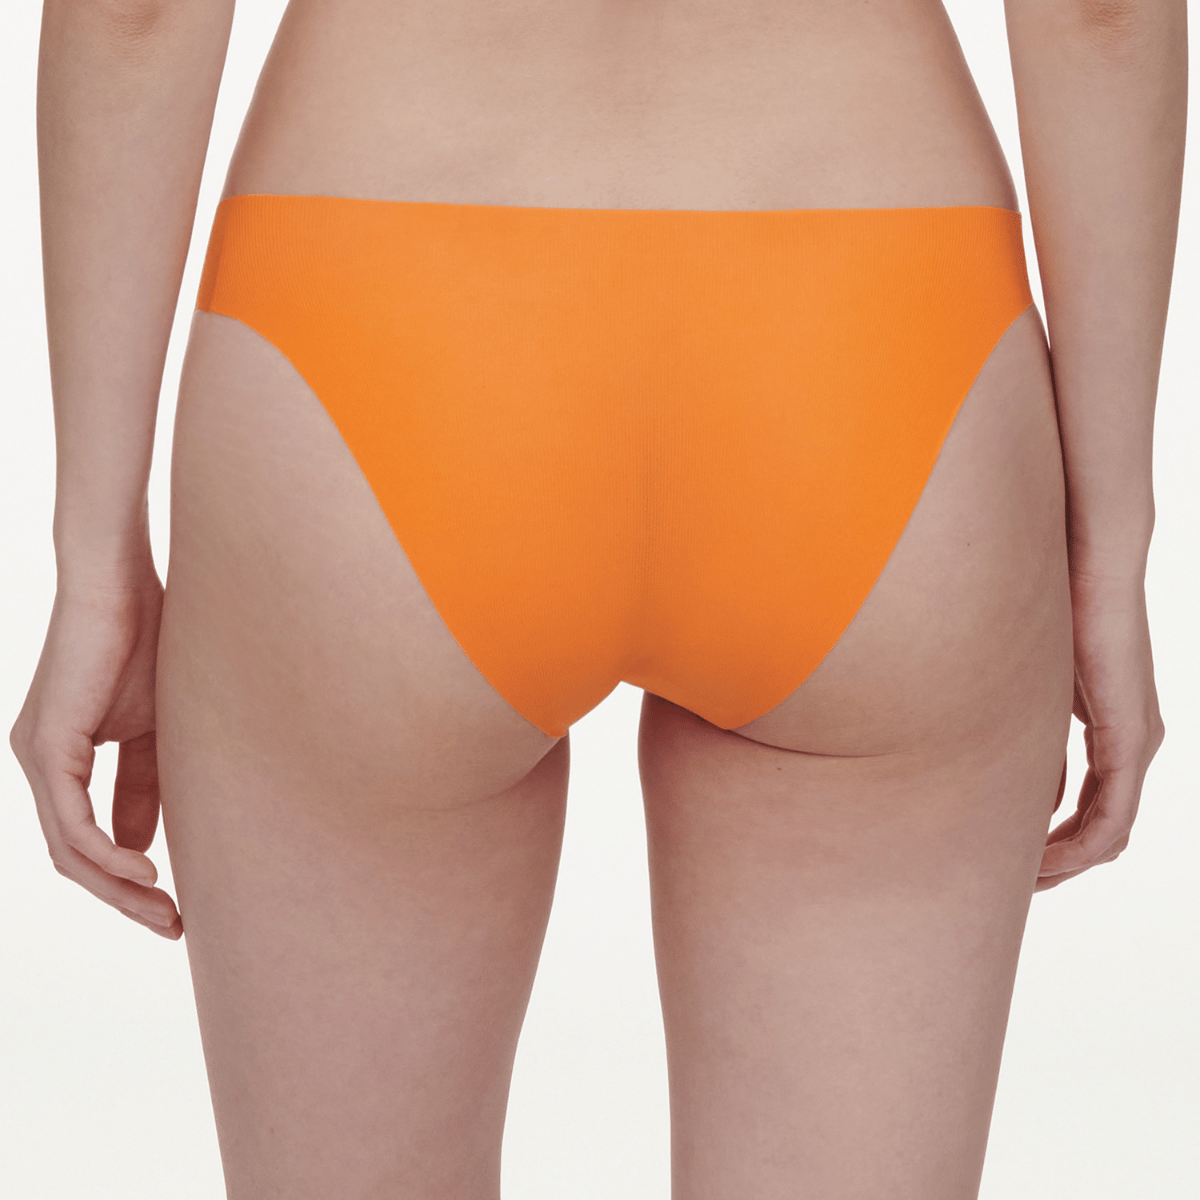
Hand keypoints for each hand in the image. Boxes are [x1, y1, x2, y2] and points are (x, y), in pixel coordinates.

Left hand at [10, 567, 181, 936]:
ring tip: (165, 911)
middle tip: (173, 926)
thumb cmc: (147, 643)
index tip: (175, 906)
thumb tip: (144, 848)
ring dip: (117, 889)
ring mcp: (39, 758)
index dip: (129, 881)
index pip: (89, 840)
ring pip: (69, 850)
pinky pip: (72, 823)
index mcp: (64, 760)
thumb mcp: (156, 732)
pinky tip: (146, 872)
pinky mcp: (47, 748)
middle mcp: (42, 765)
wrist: (121, 584)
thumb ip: (145, 788)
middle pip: (75, 858)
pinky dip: (106, 856)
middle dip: (125, 900)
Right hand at [1036, 565, 1164, 890]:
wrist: (1088, 562)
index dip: (1050, 841)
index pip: (1088, 806)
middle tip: (1012, 886)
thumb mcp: (1027, 684)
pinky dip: (1077, 846)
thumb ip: (1023, 729)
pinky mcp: (1130, 740)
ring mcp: (1138, 744)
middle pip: (1102, 831)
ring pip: (1109, 833)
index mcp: (1113, 729)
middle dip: (1057, 864)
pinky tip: (1043, 858)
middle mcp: (1134, 743)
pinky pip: (1111, 817)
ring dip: (1065, 863)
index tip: (1008, 859)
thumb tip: (997, 770)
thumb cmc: (1049, 606)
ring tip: (1022, 880)